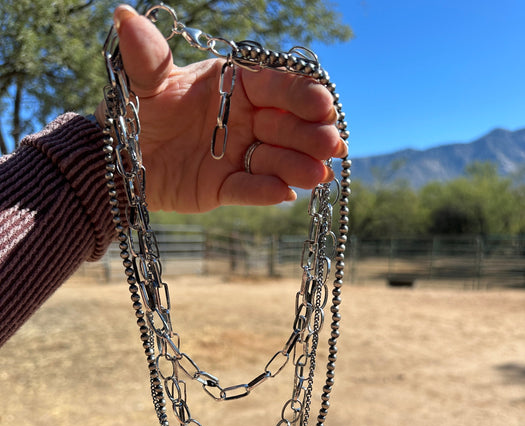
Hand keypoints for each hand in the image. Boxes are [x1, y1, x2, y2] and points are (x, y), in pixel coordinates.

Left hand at [96, 5, 346, 212]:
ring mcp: (238, 155)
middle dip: (310, 134)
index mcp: (234, 85)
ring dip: (297, 166)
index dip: (300, 94)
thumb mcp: (141, 82)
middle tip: (330, 144)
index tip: (321, 103)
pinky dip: (265, 192)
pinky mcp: (226, 188)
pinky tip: (285, 195)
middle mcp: (245, 119)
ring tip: (318, 176)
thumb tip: (125, 16)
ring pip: (274, 160)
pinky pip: (248, 189)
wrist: (118, 157)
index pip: (274, 85)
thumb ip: (145, 56)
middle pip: (286, 125)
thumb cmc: (136, 111)